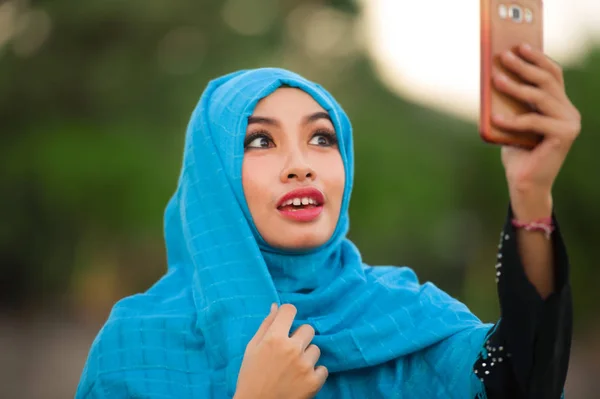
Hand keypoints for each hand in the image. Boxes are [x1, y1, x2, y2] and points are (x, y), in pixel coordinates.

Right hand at [235, 304, 327, 398]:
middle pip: (308, 329)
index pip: (290, 310)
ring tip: (294, 367)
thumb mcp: (252, 348)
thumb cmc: (250, 376)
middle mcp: (292, 349)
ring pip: (316, 349)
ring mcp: (305, 366)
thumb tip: (276, 306)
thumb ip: (266, 325)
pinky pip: (323, 368)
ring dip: (307, 356)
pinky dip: (315, 373)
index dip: (288, 314)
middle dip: (300, 337)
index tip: (286, 323)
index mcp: (275, 338)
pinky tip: (302, 378)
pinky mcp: (314, 382)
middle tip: (290, 350)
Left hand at [491, 43, 580, 215]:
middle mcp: (568, 112)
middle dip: (524, 66)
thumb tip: (496, 76)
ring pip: (540, 97)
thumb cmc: (517, 152)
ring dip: (515, 87)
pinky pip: (534, 121)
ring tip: (495, 79)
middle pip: (547, 81)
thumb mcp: (512, 121)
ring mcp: (569, 123)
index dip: (537, 58)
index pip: (553, 74)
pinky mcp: (564, 136)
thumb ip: (512, 103)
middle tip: (504, 56)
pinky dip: (512, 120)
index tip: (519, 45)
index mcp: (560, 105)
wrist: (524, 183)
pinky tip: (495, 118)